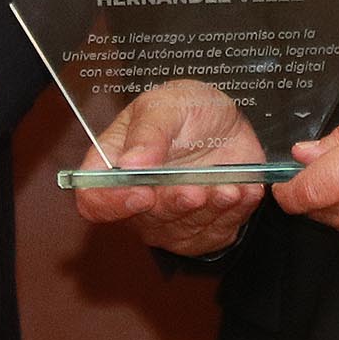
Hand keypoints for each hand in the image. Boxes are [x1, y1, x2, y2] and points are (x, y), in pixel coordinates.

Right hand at [71, 80, 266, 258]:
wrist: (225, 120)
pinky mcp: (203, 230)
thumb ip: (147, 134)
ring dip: (208, 210)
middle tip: (195, 190)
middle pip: (145, 219)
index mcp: (113, 168)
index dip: (112, 202)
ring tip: (228, 188)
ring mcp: (170, 220)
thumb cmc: (184, 109)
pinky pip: (217, 234)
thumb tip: (129, 165)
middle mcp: (137, 201)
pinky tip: (243, 191)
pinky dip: (234, 213)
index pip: (95, 200)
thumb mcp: (164, 105)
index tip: (141, 191)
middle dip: (174, 205)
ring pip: (185, 229)